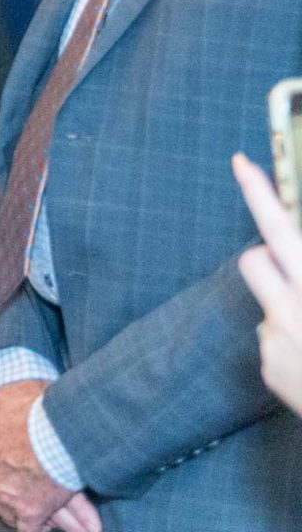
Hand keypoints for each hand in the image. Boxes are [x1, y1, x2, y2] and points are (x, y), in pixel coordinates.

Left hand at [0, 382, 102, 531]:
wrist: (63, 432)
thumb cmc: (34, 412)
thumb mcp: (4, 400)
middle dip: (7, 494)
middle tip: (27, 490)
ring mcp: (8, 499)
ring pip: (9, 515)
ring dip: (23, 512)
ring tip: (41, 509)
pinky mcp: (32, 513)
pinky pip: (30, 530)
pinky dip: (39, 527)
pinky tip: (49, 522)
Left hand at [232, 152, 301, 415]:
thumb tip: (290, 250)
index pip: (281, 228)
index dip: (259, 192)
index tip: (239, 161)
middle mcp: (292, 309)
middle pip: (254, 260)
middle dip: (269, 255)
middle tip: (292, 264)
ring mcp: (275, 342)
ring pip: (266, 302)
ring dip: (287, 302)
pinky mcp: (268, 371)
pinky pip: (272, 339)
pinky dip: (292, 342)